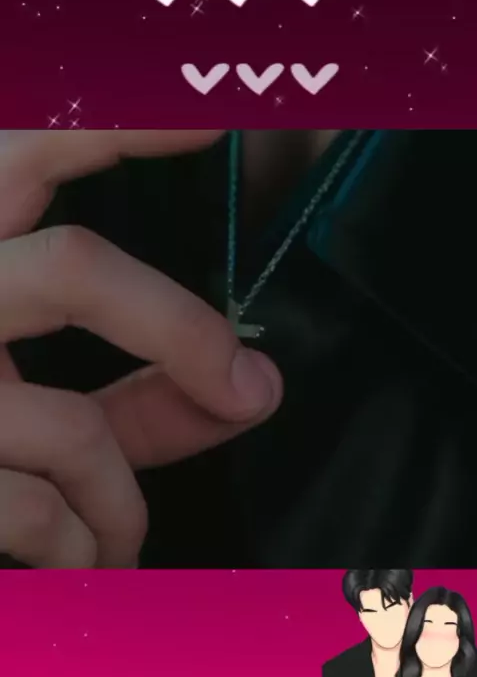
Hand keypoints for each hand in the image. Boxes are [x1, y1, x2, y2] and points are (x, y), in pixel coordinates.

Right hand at [0, 130, 282, 567]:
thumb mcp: (35, 403)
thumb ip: (136, 393)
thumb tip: (252, 388)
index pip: (24, 149)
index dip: (117, 123)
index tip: (209, 113)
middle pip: (72, 268)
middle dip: (179, 328)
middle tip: (244, 383)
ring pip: (73, 428)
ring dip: (121, 505)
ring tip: (118, 539)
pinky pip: (41, 516)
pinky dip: (83, 552)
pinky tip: (76, 563)